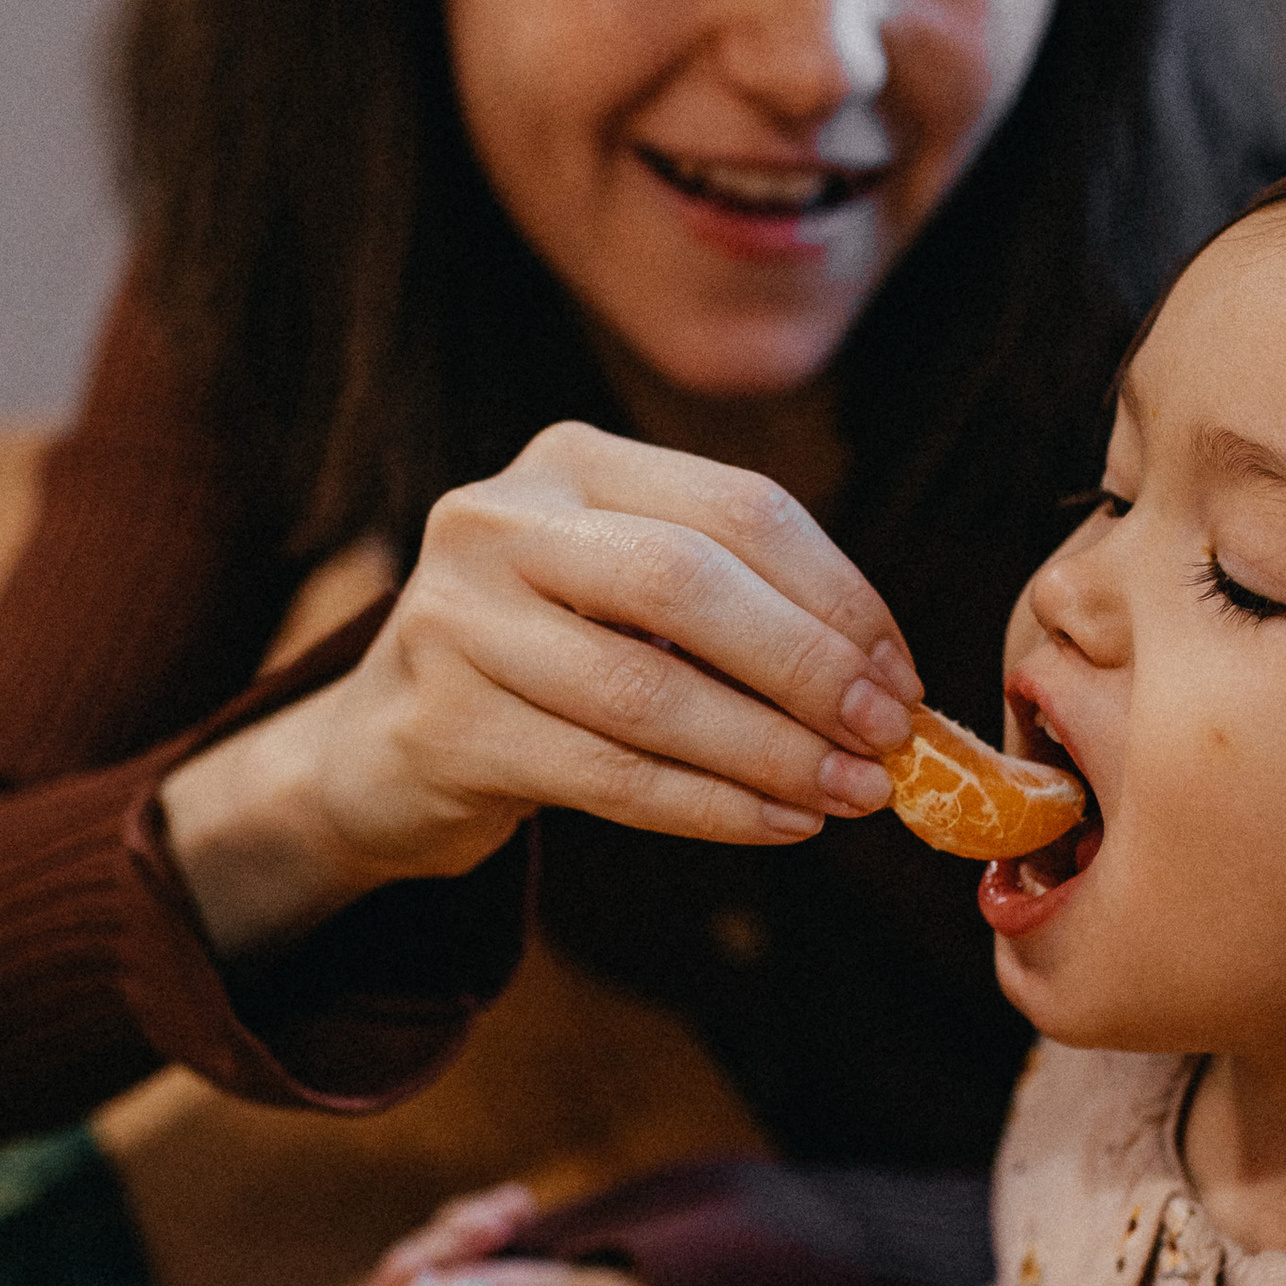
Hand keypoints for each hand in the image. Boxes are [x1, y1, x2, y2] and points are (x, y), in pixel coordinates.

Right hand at [162, 422, 920, 953]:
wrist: (381, 748)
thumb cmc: (546, 666)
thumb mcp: (626, 597)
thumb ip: (737, 611)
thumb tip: (890, 685)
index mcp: (571, 461)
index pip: (739, 508)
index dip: (840, 594)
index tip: (904, 673)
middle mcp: (501, 520)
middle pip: (691, 586)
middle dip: (810, 669)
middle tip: (889, 737)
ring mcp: (457, 619)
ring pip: (650, 694)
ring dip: (773, 753)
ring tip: (851, 794)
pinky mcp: (443, 724)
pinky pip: (610, 775)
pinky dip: (713, 806)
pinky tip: (780, 824)